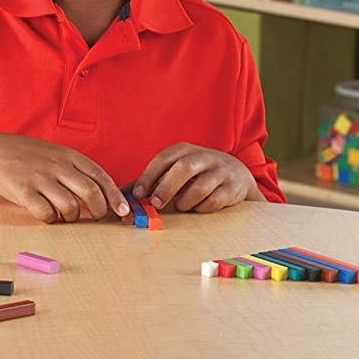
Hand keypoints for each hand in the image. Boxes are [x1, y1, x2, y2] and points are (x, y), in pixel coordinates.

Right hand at [0, 134, 129, 223]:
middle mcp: (58, 166)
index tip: (123, 210)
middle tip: (98, 217)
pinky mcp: (24, 191)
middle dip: (100, 210)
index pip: (100, 177)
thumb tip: (104, 193)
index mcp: (69, 156)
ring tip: (67, 215)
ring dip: (73, 217)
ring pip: (70, 207)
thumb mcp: (57, 154)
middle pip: (90, 193)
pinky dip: (51, 219)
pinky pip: (46, 213)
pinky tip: (48, 214)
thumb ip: (78, 170)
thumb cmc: (30, 156)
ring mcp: (41, 178)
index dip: (115, 196)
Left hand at [131, 143, 258, 212]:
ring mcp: (220, 171)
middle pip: (183, 168)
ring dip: (186, 200)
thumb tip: (122, 194)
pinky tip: (199, 208)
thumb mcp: (175, 171)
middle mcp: (203, 156)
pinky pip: (215, 200)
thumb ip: (151, 182)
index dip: (149, 176)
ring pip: (200, 186)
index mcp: (184, 150)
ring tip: (181, 206)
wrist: (236, 175)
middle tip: (156, 204)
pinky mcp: (232, 187)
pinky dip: (203, 207)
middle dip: (167, 187)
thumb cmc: (197, 175)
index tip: (138, 194)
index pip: (164, 159)